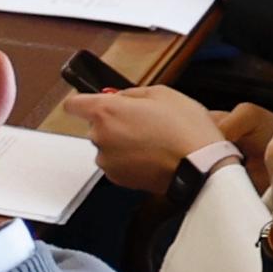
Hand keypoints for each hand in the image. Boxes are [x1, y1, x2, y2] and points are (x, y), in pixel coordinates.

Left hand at [71, 83, 230, 195]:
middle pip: (96, 125)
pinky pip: (117, 162)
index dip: (83, 101)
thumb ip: (131, 93)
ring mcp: (106, 160)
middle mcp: (100, 137)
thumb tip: (118, 97)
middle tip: (144, 120)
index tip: (91, 102)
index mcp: (106, 112)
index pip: (74, 104)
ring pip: (107, 144)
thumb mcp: (162, 94)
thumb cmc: (184, 129)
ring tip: (153, 139)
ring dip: (122, 141)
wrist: (198, 166)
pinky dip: (129, 158)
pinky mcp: (116, 177)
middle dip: (115, 121)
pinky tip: (152, 154)